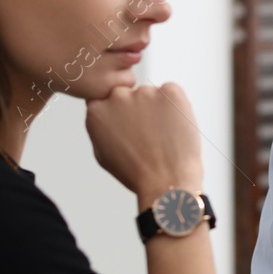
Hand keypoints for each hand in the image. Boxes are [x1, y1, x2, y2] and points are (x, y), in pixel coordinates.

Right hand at [84, 82, 204, 208]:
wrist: (166, 181)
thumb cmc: (135, 173)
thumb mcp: (103, 152)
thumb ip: (100, 126)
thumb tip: (104, 111)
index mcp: (97, 110)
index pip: (105, 99)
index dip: (119, 113)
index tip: (128, 127)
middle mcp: (118, 96)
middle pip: (128, 94)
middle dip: (137, 109)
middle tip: (149, 133)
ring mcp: (145, 92)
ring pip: (151, 94)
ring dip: (157, 108)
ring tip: (163, 136)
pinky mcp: (171, 92)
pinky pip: (172, 93)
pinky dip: (175, 106)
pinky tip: (175, 128)